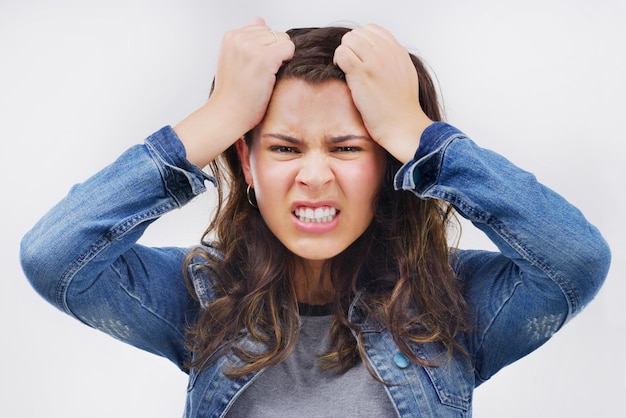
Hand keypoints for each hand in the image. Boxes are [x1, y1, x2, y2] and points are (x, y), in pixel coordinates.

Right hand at [211, 17, 294, 133]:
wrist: (228, 113)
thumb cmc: (233, 93)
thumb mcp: (235, 59)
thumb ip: (248, 38)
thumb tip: (260, 20)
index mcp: (231, 36)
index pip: (262, 29)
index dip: (264, 49)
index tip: (254, 67)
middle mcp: (239, 37)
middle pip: (274, 33)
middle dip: (274, 52)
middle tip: (260, 73)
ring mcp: (251, 47)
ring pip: (283, 39)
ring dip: (280, 57)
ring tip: (265, 75)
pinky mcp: (264, 58)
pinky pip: (289, 48)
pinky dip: (287, 62)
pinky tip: (272, 75)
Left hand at [333, 24, 432, 162]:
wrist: (402, 125)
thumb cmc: (401, 107)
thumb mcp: (404, 74)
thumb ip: (392, 59)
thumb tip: (376, 54)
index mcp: (398, 51)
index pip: (372, 29)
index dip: (361, 42)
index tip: (360, 57)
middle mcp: (387, 52)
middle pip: (357, 33)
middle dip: (350, 48)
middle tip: (350, 66)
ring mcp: (375, 61)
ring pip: (348, 40)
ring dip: (343, 54)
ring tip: (347, 70)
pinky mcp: (362, 73)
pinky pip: (341, 53)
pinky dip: (338, 62)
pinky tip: (344, 75)